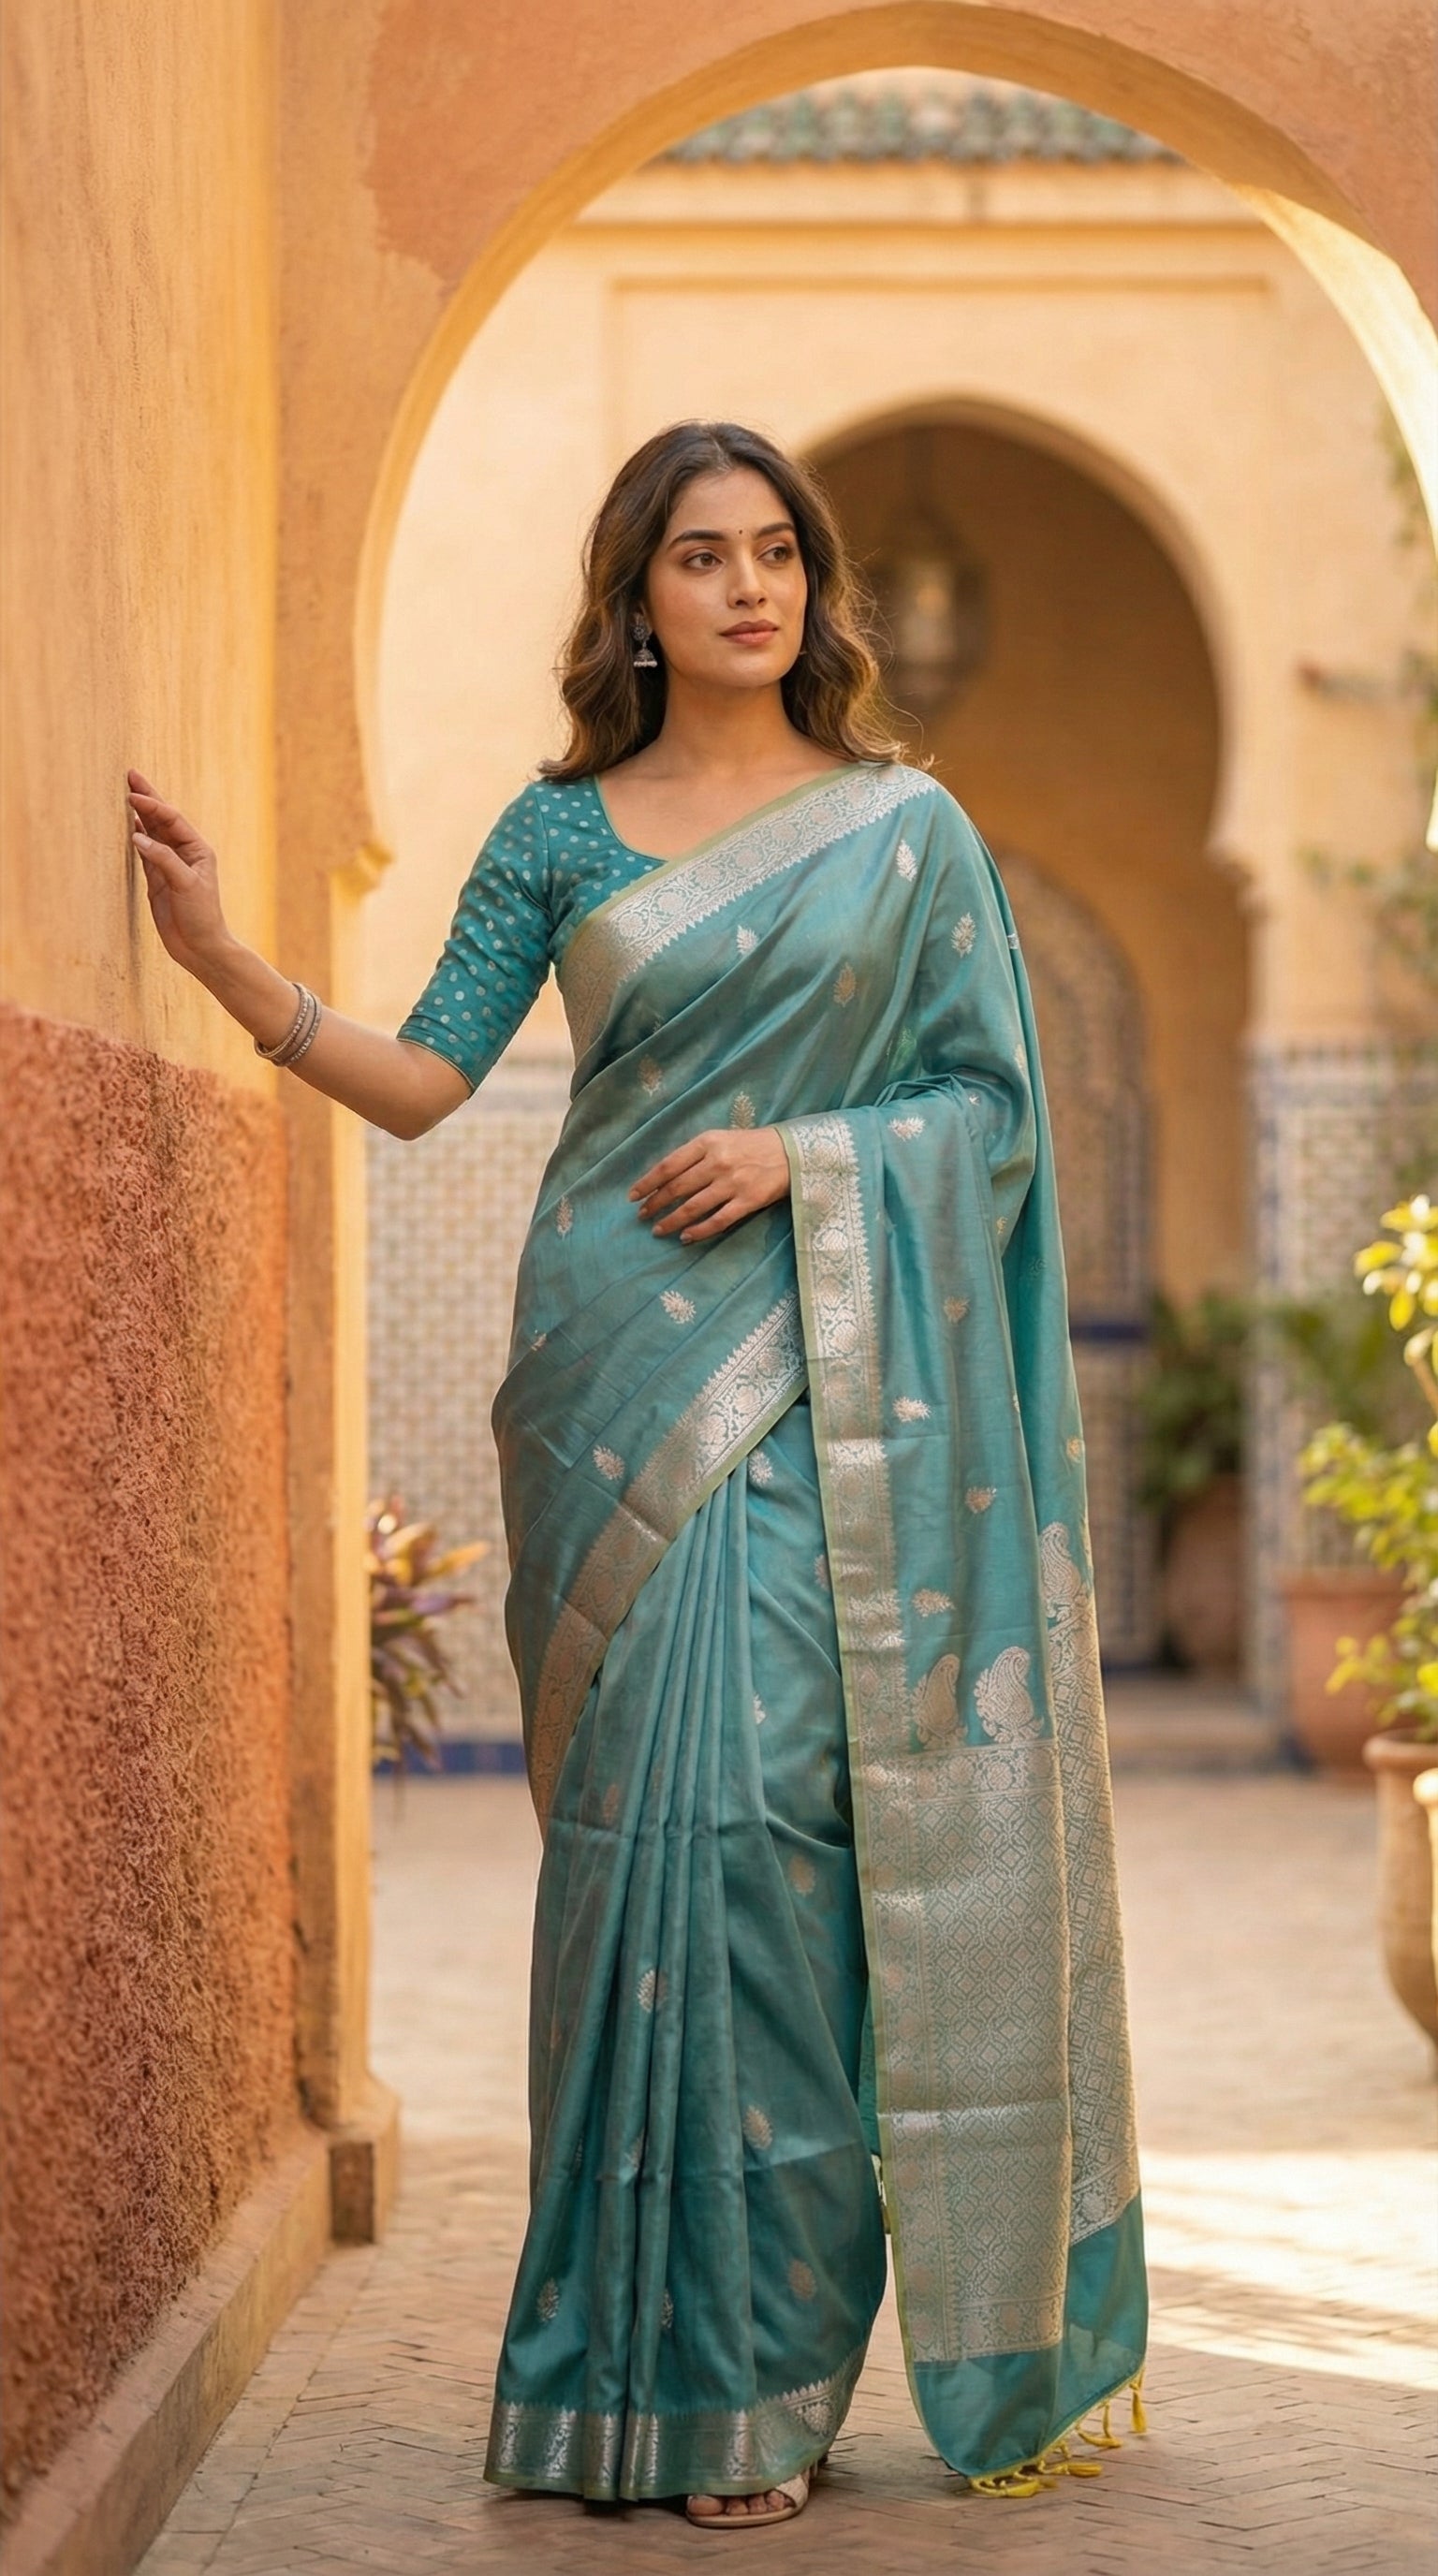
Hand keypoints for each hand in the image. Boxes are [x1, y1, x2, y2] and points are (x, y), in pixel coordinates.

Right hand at [127, 769, 231, 978]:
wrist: (200, 946)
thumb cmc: (201, 916)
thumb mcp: (185, 884)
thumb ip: (162, 858)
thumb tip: (137, 835)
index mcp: (197, 850)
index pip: (172, 820)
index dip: (153, 805)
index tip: (132, 794)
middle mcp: (184, 853)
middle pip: (162, 819)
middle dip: (147, 797)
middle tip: (130, 774)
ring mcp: (170, 865)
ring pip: (152, 832)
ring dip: (140, 813)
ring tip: (126, 793)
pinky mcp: (158, 879)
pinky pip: (145, 852)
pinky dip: (136, 836)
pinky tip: (129, 823)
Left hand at [631, 1126, 789, 1242]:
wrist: (792, 1152)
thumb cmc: (751, 1146)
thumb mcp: (720, 1139)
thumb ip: (695, 1155)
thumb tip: (665, 1177)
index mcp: (707, 1143)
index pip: (669, 1166)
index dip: (648, 1183)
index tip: (633, 1196)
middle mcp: (717, 1162)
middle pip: (677, 1188)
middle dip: (655, 1204)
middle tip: (642, 1216)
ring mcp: (733, 1183)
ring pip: (693, 1207)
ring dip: (671, 1221)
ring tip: (658, 1230)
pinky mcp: (748, 1202)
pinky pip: (718, 1221)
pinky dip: (699, 1231)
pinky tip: (686, 1237)